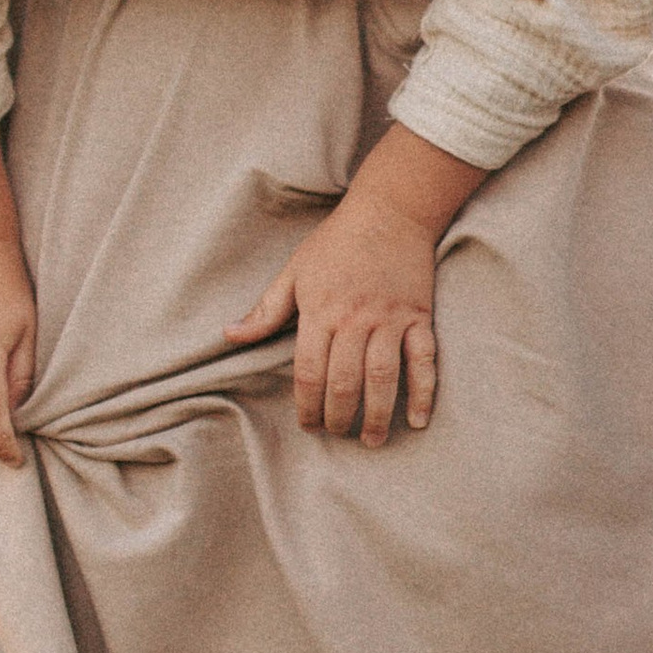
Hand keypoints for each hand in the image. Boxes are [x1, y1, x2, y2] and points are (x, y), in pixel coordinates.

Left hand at [225, 181, 440, 443]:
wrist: (391, 210)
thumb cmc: (336, 242)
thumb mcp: (294, 272)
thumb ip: (265, 310)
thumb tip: (228, 336)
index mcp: (320, 312)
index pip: (309, 372)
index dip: (307, 406)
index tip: (308, 426)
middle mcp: (355, 319)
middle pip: (344, 382)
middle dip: (339, 417)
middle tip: (338, 435)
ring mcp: (389, 319)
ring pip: (383, 377)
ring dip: (379, 415)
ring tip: (373, 441)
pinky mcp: (418, 316)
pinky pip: (423, 360)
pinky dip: (423, 391)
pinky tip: (418, 419)